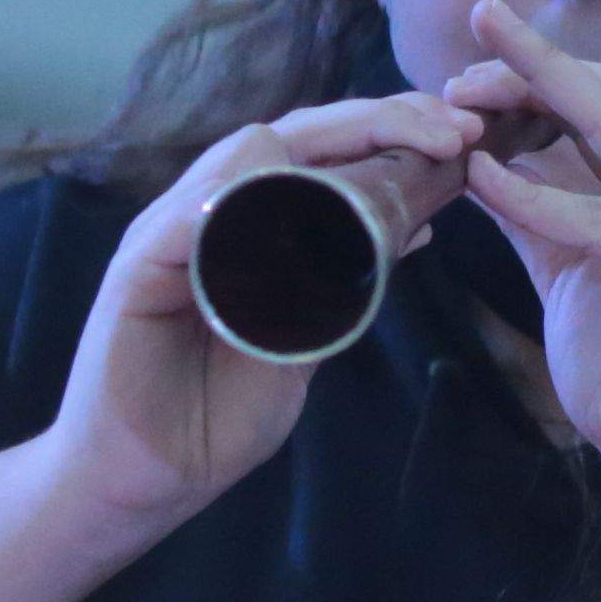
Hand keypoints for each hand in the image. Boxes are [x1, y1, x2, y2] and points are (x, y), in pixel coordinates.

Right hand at [39, 92, 483, 530]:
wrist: (140, 480)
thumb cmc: (218, 411)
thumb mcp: (308, 338)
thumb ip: (347, 282)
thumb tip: (416, 226)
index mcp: (254, 222)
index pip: (324, 151)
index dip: (393, 135)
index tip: (465, 141)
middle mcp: (211, 213)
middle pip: (296, 136)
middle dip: (381, 121)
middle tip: (455, 129)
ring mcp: (170, 235)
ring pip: (245, 159)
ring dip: (327, 145)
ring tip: (402, 143)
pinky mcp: (135, 274)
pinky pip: (184, 222)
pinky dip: (234, 199)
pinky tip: (284, 186)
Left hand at [448, 0, 600, 505]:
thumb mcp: (571, 275)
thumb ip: (542, 216)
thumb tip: (487, 161)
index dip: (550, 72)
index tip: (481, 58)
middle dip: (541, 57)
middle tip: (479, 21)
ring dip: (535, 92)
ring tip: (464, 85)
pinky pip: (598, 212)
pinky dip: (532, 194)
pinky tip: (477, 178)